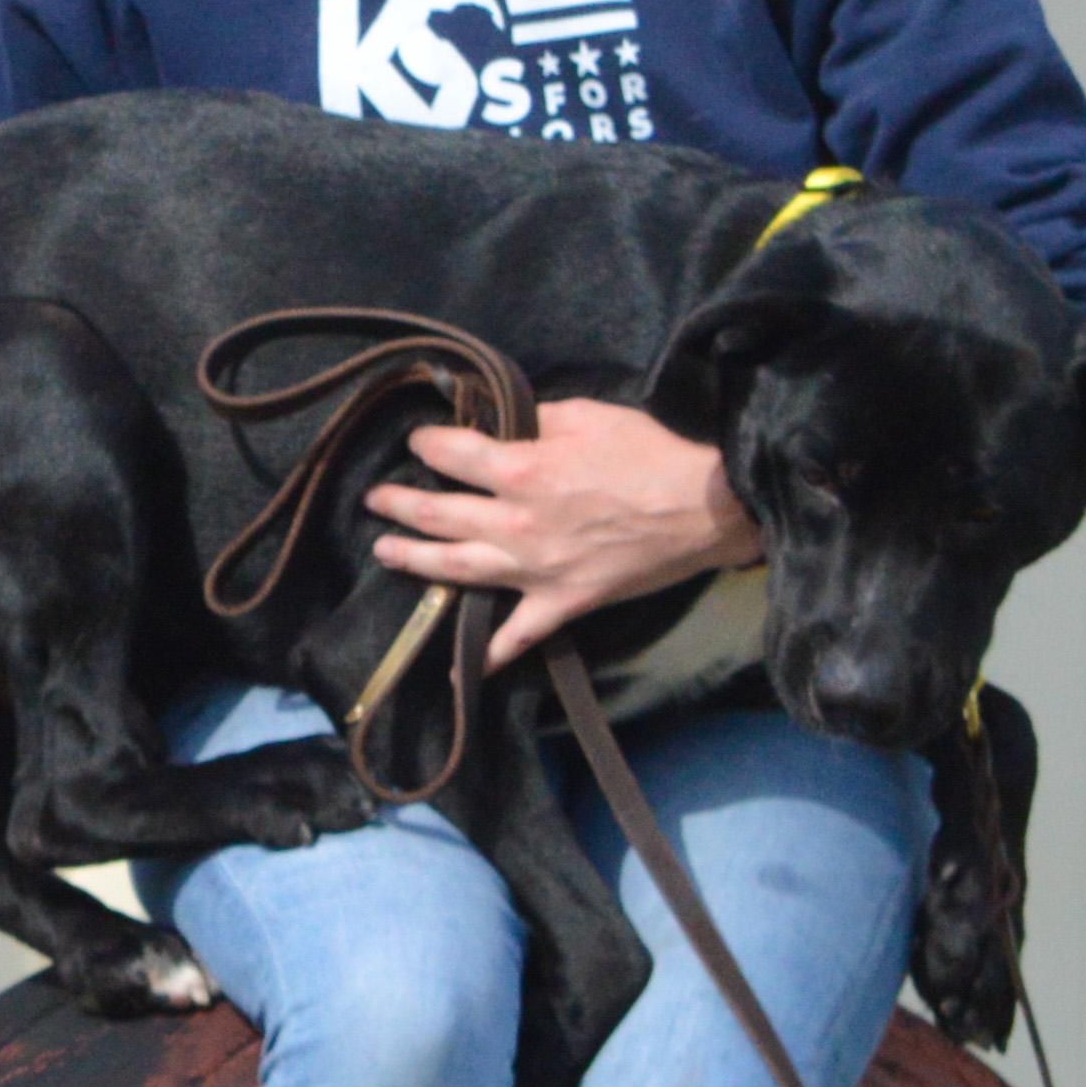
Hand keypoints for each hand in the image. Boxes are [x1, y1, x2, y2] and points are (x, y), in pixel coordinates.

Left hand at [362, 397, 756, 667]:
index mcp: (520, 469)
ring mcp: (534, 570)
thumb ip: (534, 419)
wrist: (709, 507)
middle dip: (400, 504)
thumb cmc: (651, 453)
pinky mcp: (561, 603)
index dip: (427, 445)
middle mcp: (515, 523)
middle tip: (376, 500)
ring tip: (385, 553)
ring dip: (414, 560)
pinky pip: (516, 637)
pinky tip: (458, 671)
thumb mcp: (587, 415)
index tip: (419, 443)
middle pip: (438, 514)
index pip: (450, 455)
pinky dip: (486, 657)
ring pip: (457, 569)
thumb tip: (501, 420)